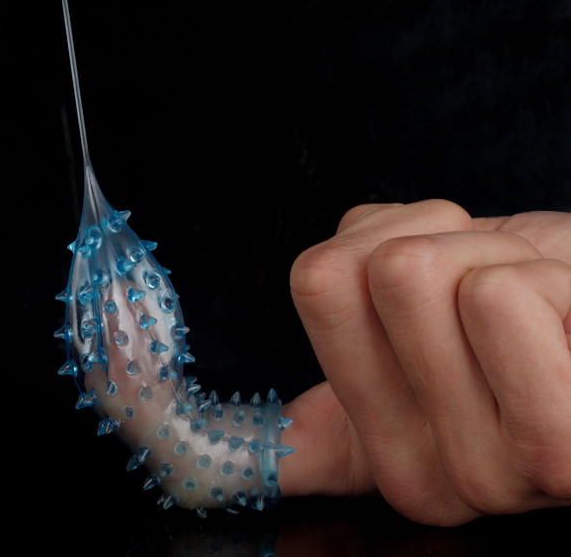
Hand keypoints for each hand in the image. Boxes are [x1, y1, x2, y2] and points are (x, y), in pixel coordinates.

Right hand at [280, 200, 570, 525]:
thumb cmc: (538, 317)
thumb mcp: (421, 342)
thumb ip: (334, 375)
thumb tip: (179, 433)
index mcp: (378, 445)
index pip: (316, 279)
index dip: (388, 235)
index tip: (435, 274)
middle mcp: (421, 477)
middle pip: (386, 270)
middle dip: (460, 243)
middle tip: (504, 291)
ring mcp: (486, 473)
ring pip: (441, 275)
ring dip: (510, 258)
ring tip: (542, 307)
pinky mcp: (551, 452)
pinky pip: (501, 298)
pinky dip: (553, 275)